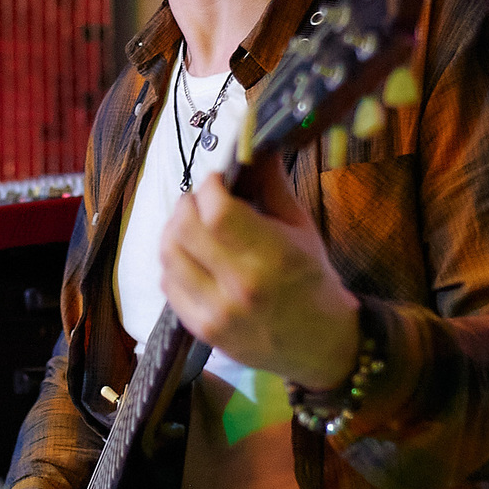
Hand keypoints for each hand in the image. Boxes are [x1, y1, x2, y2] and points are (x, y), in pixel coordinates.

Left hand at [159, 155, 359, 389]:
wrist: (320, 344)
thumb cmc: (313, 280)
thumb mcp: (301, 228)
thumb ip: (272, 185)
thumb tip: (254, 143)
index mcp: (272, 256)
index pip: (216, 211)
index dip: (209, 187)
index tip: (218, 181)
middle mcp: (240, 286)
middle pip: (184, 229)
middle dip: (188, 204)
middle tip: (202, 200)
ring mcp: (217, 311)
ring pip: (168, 255)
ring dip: (174, 230)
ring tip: (193, 224)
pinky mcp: (202, 329)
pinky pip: (167, 284)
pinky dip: (173, 261)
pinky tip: (191, 255)